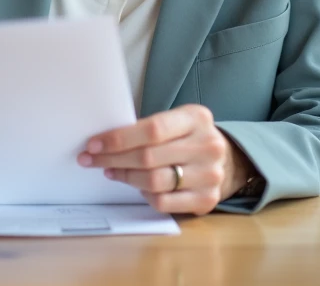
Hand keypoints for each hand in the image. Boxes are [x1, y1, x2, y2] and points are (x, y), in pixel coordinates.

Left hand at [78, 104, 253, 214]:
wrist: (228, 160)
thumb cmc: (189, 137)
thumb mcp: (177, 121)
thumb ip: (149, 128)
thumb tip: (104, 141)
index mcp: (197, 118)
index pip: (152, 129)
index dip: (118, 139)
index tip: (94, 144)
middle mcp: (207, 146)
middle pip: (149, 157)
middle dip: (113, 159)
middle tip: (91, 160)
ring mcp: (210, 175)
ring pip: (154, 182)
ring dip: (125, 177)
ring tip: (111, 171)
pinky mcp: (206, 200)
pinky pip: (164, 202)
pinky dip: (144, 195)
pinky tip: (137, 186)